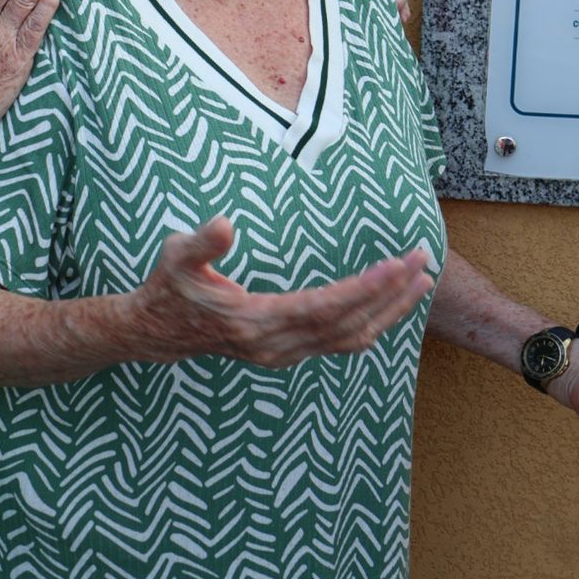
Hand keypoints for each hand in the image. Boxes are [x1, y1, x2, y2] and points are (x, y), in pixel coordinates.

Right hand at [131, 215, 433, 367]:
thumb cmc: (169, 288)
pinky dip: (371, 324)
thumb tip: (224, 224)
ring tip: (422, 282)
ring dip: (389, 312)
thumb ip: (200, 243)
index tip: (396, 265)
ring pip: (350, 339)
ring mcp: (282, 355)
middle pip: (348, 325)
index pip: (323, 307)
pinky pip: (340, 344)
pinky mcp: (286, 354)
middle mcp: (275, 346)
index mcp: (255, 323)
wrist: (154, 333)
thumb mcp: (176, 257)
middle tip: (424, 261)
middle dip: (390, 295)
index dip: (363, 288)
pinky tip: (390, 306)